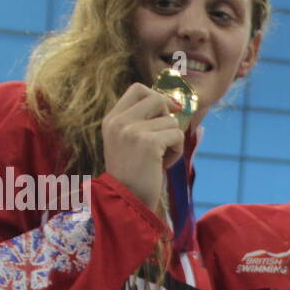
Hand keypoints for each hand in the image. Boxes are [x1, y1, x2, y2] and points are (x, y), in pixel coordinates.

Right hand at [101, 83, 185, 211]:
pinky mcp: (148, 143)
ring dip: (173, 141)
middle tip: (164, 139)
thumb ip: (142, 121)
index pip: (137, 89)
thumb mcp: (129, 142)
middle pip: (157, 98)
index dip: (156, 97)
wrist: (127, 200)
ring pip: (171, 121)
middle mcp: (119, 121)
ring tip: (160, 159)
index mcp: (112, 119)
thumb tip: (174, 103)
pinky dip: (177, 151)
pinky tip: (163, 165)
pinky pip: (177, 135)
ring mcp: (132, 131)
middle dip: (168, 118)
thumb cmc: (133, 174)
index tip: (165, 113)